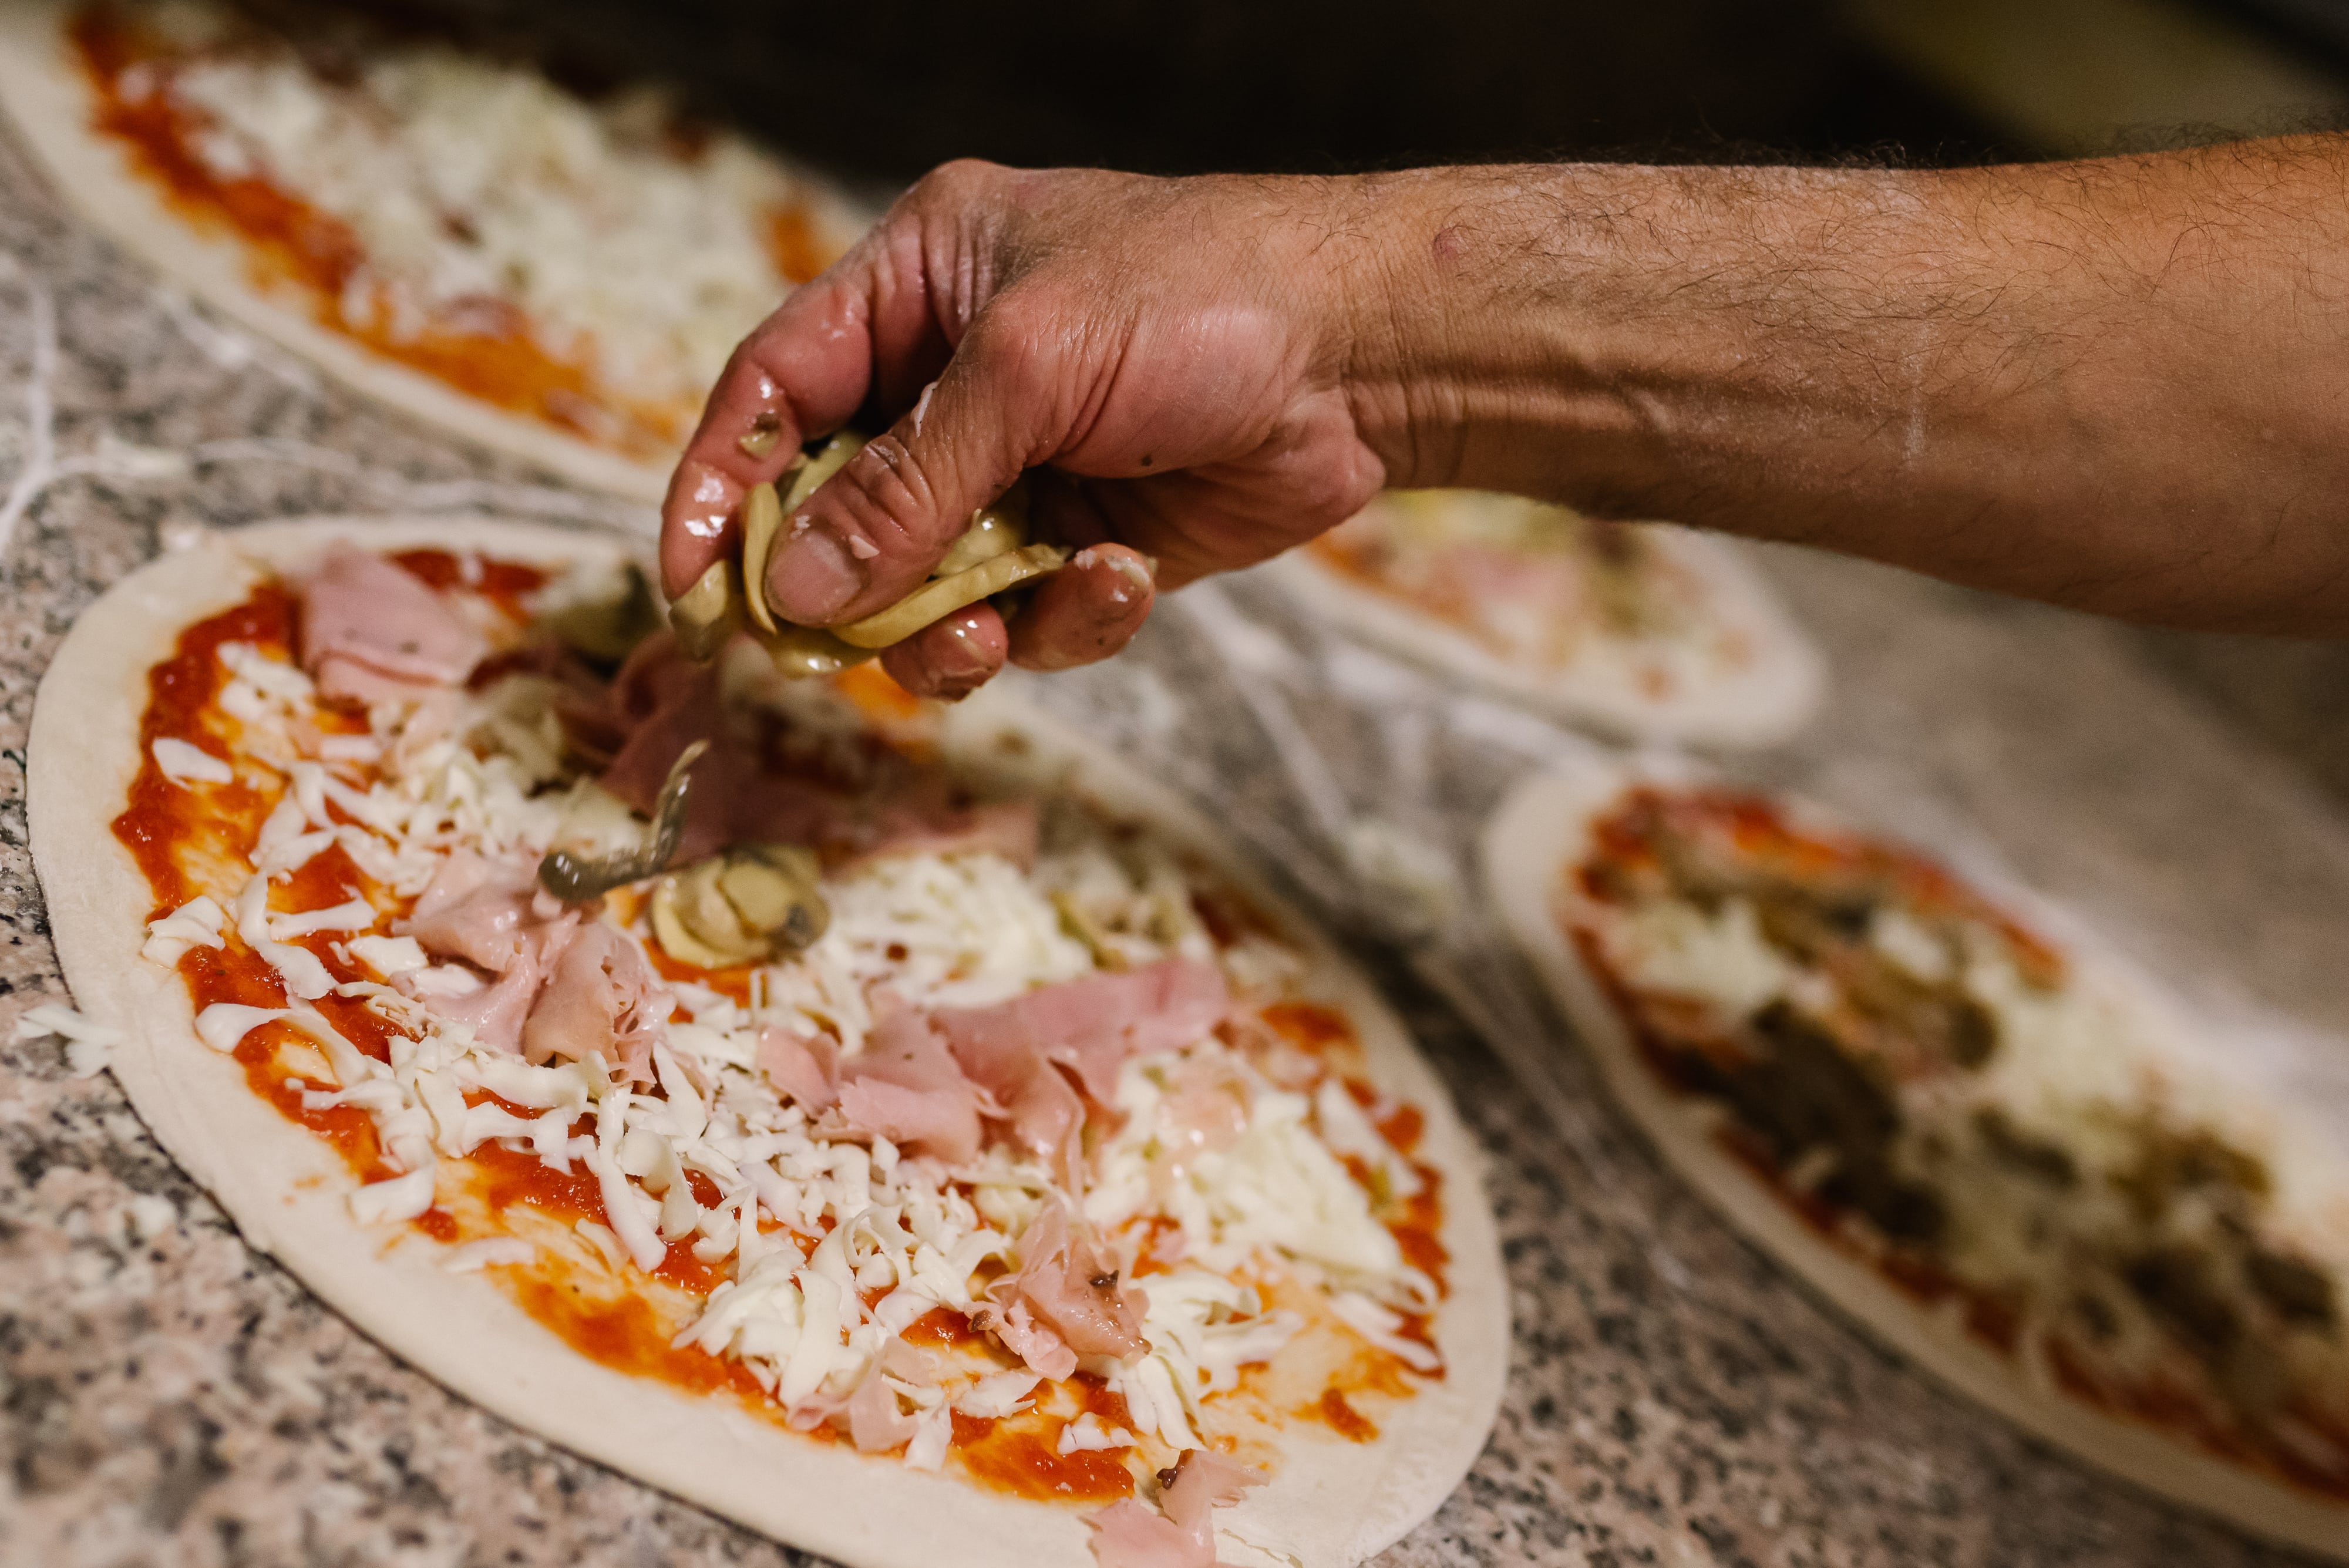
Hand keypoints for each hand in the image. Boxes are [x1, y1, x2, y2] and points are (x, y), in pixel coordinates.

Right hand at [660, 161, 1396, 697]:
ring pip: (931, 587)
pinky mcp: (1090, 539)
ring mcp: (1025, 467)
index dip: (721, 485)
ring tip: (1002, 628)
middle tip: (840, 644)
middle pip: (841, 508)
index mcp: (919, 286)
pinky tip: (1119, 582)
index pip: (777, 389)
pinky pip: (1031, 614)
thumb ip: (909, 483)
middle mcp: (958, 380)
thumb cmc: (1201, 299)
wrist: (1370, 352)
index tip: (687, 582)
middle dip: (847, 584)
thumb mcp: (1032, 369)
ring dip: (955, 628)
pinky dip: (1064, 618)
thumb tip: (796, 587)